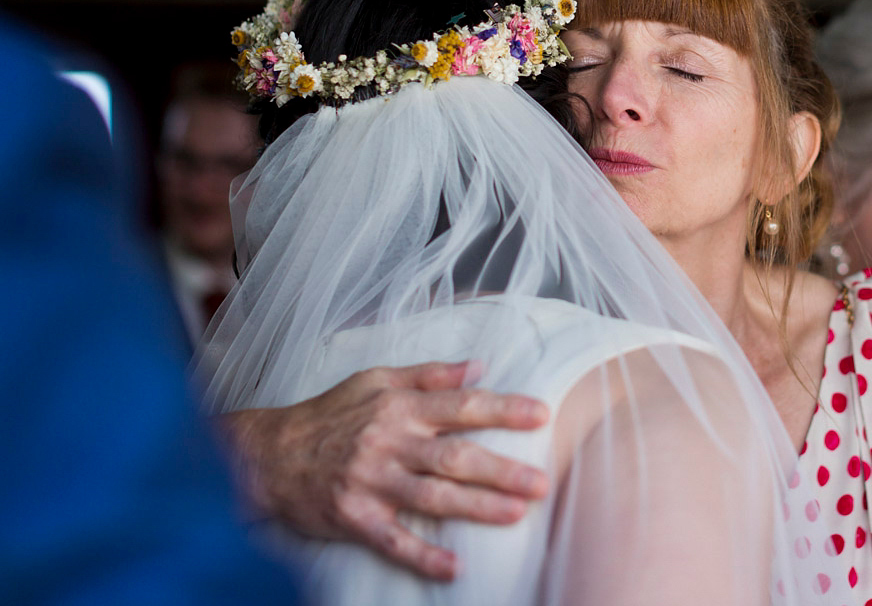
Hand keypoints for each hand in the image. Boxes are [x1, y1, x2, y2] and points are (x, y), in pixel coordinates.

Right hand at [221, 361, 549, 578]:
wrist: (267, 455)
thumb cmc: (327, 415)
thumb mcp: (374, 380)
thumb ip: (428, 374)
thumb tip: (478, 366)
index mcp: (399, 407)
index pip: (462, 406)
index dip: (504, 410)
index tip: (541, 415)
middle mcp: (389, 443)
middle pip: (455, 456)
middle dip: (501, 469)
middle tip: (542, 482)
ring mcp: (372, 482)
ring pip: (433, 497)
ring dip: (477, 507)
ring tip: (516, 515)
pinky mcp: (355, 517)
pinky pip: (393, 540)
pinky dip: (422, 556)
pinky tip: (454, 567)